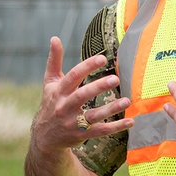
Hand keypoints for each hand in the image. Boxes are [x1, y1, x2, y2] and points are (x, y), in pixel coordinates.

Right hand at [30, 36, 131, 154]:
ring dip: (111, 109)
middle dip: (98, 87)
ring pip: (93, 115)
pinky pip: (100, 131)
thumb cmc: (51, 103)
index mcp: (58, 91)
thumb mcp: (49, 82)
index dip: (87, 67)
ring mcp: (73, 122)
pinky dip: (116, 127)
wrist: (45, 137)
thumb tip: (54, 38)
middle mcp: (65, 106)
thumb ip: (54, 60)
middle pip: (82, 96)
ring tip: (127, 101)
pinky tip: (131, 121)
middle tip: (116, 79)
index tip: (102, 58)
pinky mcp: (82, 135)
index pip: (73, 77)